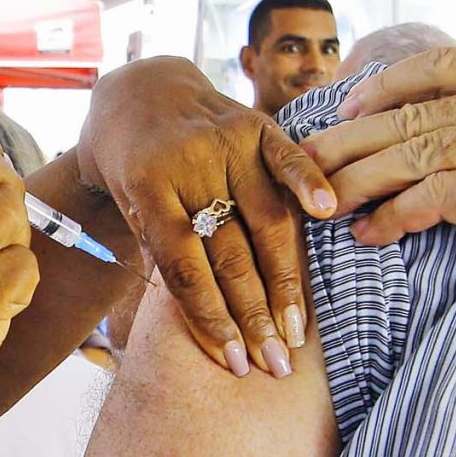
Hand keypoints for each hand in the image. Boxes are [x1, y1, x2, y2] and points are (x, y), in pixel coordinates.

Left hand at [77, 57, 338, 376]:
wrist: (137, 94)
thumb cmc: (133, 168)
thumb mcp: (128, 209)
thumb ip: (165, 252)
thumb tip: (214, 324)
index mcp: (146, 188)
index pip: (186, 269)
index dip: (212, 319)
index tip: (236, 361)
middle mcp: (187, 164)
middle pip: (231, 254)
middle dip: (255, 315)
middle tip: (275, 362)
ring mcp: (224, 141)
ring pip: (266, 222)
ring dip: (285, 281)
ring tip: (297, 330)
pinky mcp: (253, 124)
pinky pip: (286, 157)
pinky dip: (307, 182)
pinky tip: (327, 211)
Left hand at [307, 47, 455, 301]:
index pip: (445, 66)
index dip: (387, 85)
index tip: (350, 105)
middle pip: (416, 112)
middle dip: (354, 139)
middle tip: (309, 162)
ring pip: (417, 152)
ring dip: (360, 180)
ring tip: (321, 202)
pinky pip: (439, 199)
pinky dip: (397, 217)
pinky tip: (371, 234)